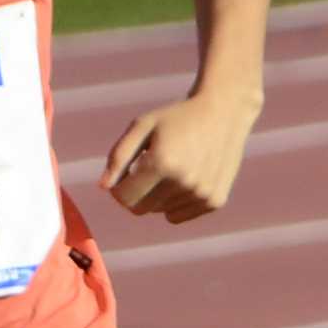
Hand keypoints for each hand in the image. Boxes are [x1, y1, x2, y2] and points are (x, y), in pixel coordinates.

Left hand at [99, 84, 255, 225]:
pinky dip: (177, 201)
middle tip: (145, 171)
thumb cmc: (176, 118)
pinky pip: (179, 215)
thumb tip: (103, 187)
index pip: (124, 198)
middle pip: (141, 209)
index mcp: (161, 163)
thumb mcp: (142, 126)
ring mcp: (201, 194)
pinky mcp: (215, 201)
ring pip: (161, 211)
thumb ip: (119, 156)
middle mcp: (183, 182)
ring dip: (159, 195)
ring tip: (174, 166)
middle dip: (136, 193)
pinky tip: (188, 176)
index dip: (118, 187)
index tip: (125, 172)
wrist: (224, 112)